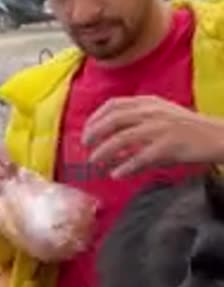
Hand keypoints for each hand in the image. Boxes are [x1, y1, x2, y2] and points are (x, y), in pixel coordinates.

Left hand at [82, 96, 223, 178]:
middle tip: (85, 147)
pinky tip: (116, 174)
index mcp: (148, 103)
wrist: (218, 137)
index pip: (113, 105)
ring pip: (122, 138)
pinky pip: (141, 157)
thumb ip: (135, 129)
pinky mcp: (169, 146)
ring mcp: (160, 128)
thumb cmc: (186, 131)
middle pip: (113, 120)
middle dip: (94, 134)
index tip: (86, 132)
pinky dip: (126, 166)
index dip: (95, 119)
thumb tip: (109, 151)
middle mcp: (152, 112)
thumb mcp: (160, 120)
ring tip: (95, 162)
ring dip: (104, 151)